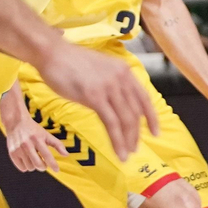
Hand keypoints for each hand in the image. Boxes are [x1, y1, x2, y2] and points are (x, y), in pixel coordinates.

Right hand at [4, 109, 65, 172]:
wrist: (16, 123)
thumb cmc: (34, 130)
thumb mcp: (46, 135)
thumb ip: (57, 144)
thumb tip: (66, 155)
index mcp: (37, 139)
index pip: (47, 155)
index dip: (53, 164)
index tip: (57, 170)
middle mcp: (27, 144)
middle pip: (38, 164)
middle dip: (43, 167)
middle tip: (44, 165)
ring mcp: (18, 149)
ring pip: (30, 167)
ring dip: (34, 166)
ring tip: (34, 159)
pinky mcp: (12, 153)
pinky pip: (21, 167)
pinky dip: (26, 167)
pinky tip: (27, 161)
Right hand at [34, 41, 156, 158]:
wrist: (52, 53)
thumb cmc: (71, 61)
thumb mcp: (100, 69)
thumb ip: (112, 83)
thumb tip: (116, 103)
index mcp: (124, 71)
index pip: (144, 98)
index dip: (151, 117)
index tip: (155, 131)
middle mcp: (121, 78)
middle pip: (136, 112)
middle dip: (137, 133)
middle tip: (135, 148)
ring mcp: (109, 87)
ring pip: (126, 120)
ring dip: (128, 140)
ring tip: (127, 154)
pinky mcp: (95, 97)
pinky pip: (112, 123)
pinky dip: (117, 141)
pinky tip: (119, 152)